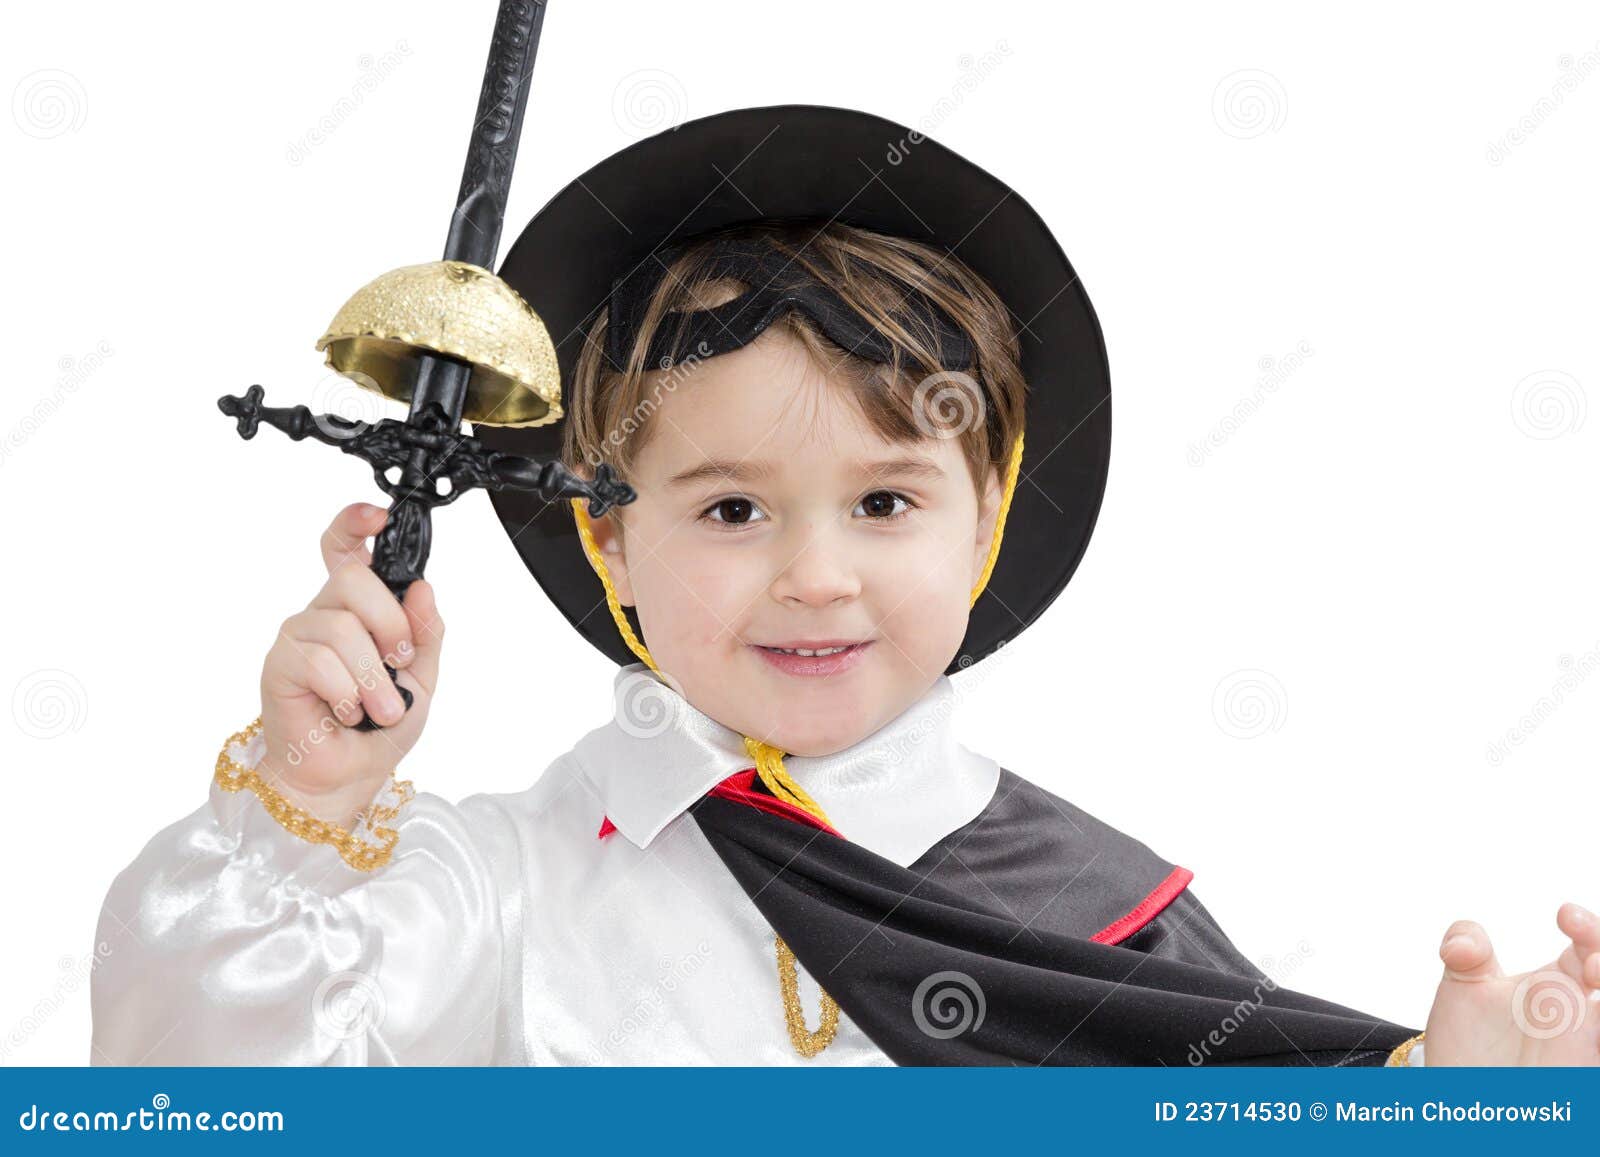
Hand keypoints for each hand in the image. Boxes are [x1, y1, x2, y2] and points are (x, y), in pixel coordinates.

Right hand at [257, 503, 445, 825]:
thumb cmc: (380, 725)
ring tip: (380, 708)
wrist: (350, 774)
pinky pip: (318, 661)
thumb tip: (422, 588)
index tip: (379, 515)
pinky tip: (347, 712)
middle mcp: (323, 613)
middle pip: (352, 579)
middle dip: (389, 625)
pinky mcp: (280, 666)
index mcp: (357, 607)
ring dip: (372, 677)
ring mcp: (298, 636)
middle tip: (400, 663)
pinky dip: (346, 692)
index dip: (355, 522)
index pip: (345, 548)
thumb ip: (425, 630)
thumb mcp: (423, 674)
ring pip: (341, 627)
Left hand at [1422, 902, 1599, 1064]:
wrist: (1459, 1099)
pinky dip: (1599, 1050)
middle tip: (1592, 965)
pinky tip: (1595, 1033)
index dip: (1587, 926)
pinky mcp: (1583, 1081)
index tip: (1563, 915)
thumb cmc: (1470, 1045)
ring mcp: (1586, 1051)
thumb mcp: (1463, 988)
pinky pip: (1599, 1063)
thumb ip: (1465, 950)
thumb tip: (1462, 945)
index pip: (1591, 946)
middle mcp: (1581, 1018)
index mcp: (1558, 987)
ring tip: (1597, 979)